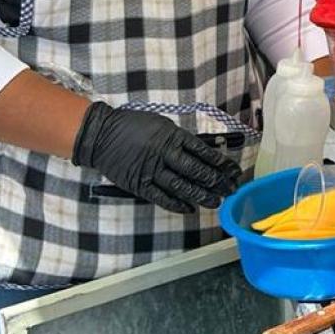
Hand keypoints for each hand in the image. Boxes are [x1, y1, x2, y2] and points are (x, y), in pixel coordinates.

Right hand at [71, 102, 242, 213]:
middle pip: (196, 171)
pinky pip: (161, 197)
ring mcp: (152, 171)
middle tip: (229, 189)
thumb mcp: (161, 125)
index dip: (220, 163)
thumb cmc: (132, 126)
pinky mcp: (139, 184)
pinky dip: (177, 204)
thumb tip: (201, 152)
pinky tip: (189, 209)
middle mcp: (165, 154)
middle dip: (216, 182)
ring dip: (201, 195)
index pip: (203, 152)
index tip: (232, 171)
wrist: (101, 135)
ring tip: (216, 202)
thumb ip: (180, 139)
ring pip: (182, 186)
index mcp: (172, 137)